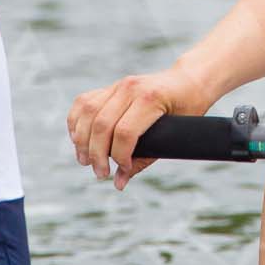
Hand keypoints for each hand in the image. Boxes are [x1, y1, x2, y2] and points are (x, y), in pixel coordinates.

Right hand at [67, 67, 211, 190]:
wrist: (189, 80)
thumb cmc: (187, 109)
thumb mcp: (174, 135)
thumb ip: (144, 159)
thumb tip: (118, 183)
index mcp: (151, 98)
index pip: (125, 132)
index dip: (119, 156)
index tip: (123, 169)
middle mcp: (131, 88)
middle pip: (102, 124)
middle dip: (97, 154)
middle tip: (101, 173)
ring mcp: (119, 85)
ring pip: (88, 112)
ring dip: (82, 140)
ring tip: (86, 161)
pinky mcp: (110, 87)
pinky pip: (84, 102)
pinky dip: (76, 122)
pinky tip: (78, 140)